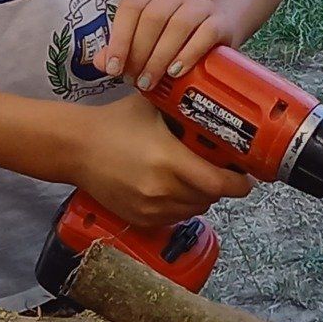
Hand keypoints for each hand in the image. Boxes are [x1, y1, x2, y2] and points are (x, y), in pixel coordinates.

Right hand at [74, 95, 252, 228]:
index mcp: (169, 161)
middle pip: (210, 198)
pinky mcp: (140, 219)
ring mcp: (150, 208)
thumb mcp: (154, 107)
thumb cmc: (114, 123)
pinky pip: (175, 217)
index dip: (239, 184)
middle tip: (224, 170)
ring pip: (195, 209)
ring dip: (203, 195)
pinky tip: (176, 186)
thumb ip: (185, 108)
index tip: (248, 177)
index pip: (219, 184)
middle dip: (222, 186)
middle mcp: (162, 190)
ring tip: (199, 176)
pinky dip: (182, 205)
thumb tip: (219, 102)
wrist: (75, 148)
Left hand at [100, 0, 232, 90]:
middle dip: (140, 53)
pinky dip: (188, 54)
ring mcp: (200, 5)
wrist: (215, 27)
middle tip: (135, 80)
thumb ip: (122, 49)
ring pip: (179, 24)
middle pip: (153, 17)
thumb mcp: (146, 40)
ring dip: (160, 57)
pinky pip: (205, 34)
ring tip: (151, 81)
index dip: (120, 39)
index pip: (131, 7)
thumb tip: (102, 63)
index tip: (114, 68)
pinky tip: (176, 72)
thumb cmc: (173, 37)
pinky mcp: (220, 21)